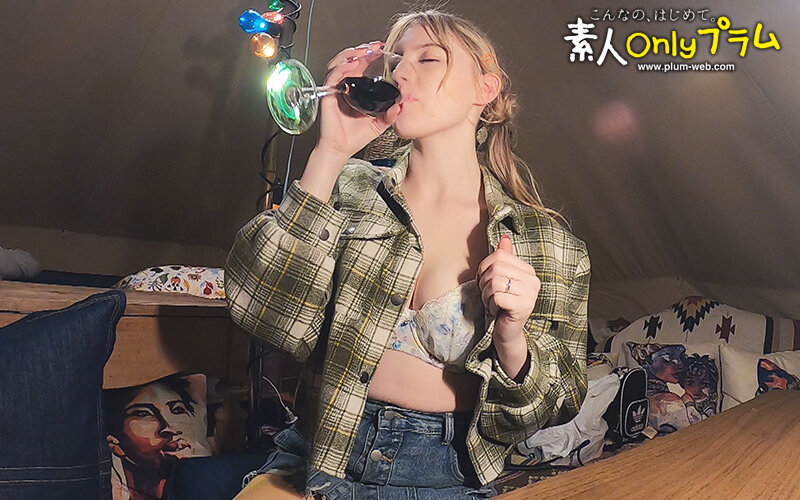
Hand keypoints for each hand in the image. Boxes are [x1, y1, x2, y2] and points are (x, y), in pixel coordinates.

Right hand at [315, 41, 401, 158]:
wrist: (340, 149)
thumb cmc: (355, 137)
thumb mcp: (378, 124)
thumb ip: (389, 115)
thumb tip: (401, 106)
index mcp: (356, 91)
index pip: (362, 67)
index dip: (370, 57)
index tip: (382, 51)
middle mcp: (345, 87)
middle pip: (350, 60)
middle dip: (362, 51)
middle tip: (375, 48)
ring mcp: (336, 89)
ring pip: (340, 63)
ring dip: (351, 55)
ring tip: (364, 53)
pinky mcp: (328, 95)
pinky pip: (333, 76)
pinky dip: (341, 69)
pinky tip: (351, 66)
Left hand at [476, 234, 540, 342]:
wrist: (507, 331)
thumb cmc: (501, 304)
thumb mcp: (500, 279)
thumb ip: (503, 258)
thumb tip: (505, 237)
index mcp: (529, 271)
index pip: (499, 255)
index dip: (484, 269)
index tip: (486, 283)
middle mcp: (533, 281)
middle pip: (495, 268)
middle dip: (484, 284)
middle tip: (489, 296)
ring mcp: (531, 294)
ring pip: (495, 282)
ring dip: (486, 296)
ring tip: (493, 304)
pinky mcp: (524, 306)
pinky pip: (497, 296)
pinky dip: (491, 305)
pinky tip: (497, 311)